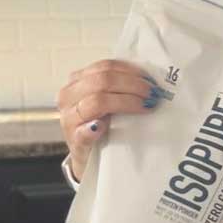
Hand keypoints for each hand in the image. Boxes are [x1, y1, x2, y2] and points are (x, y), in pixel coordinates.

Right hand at [55, 60, 163, 180]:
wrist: (88, 155)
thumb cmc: (100, 125)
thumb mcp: (107, 100)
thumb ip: (119, 87)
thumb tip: (150, 79)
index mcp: (78, 81)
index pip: (105, 67)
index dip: (131, 71)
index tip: (150, 80)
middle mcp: (69, 96)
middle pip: (103, 81)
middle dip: (133, 85)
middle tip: (153, 94)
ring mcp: (69, 118)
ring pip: (98, 100)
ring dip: (127, 102)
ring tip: (145, 107)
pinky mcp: (74, 141)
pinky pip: (84, 131)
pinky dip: (95, 128)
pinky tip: (105, 127)